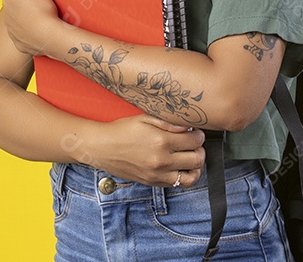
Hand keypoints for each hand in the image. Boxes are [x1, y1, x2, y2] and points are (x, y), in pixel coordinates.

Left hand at [0, 0, 62, 56]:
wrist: (49, 35)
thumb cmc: (41, 9)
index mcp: (8, 2)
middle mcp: (6, 18)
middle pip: (17, 10)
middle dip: (26, 9)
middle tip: (41, 9)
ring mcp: (13, 33)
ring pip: (20, 24)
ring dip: (28, 22)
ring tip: (42, 21)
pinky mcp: (20, 45)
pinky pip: (25, 38)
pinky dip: (31, 36)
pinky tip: (40, 33)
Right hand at [82, 115, 205, 186]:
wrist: (102, 147)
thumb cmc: (123, 130)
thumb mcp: (146, 118)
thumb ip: (170, 122)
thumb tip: (189, 126)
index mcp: (162, 141)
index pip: (195, 141)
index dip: (199, 134)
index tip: (195, 132)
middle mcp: (162, 161)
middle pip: (197, 159)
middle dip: (199, 149)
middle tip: (194, 143)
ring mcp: (157, 174)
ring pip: (191, 177)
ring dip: (196, 167)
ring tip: (191, 157)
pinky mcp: (152, 182)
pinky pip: (177, 184)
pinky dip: (183, 176)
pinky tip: (179, 166)